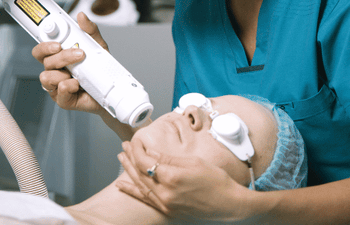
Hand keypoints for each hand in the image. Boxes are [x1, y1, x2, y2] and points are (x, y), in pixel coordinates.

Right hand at [31, 12, 108, 113]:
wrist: (111, 90)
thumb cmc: (100, 68)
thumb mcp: (98, 46)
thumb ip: (90, 30)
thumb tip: (82, 17)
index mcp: (58, 57)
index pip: (41, 49)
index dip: (44, 45)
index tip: (57, 43)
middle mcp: (55, 71)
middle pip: (45, 61)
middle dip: (62, 56)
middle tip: (79, 54)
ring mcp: (57, 86)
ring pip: (46, 77)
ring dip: (63, 72)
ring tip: (79, 72)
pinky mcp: (63, 99)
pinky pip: (59, 92)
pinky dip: (69, 86)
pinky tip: (78, 84)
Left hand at [116, 140, 247, 221]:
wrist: (228, 204)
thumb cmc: (216, 180)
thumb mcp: (193, 162)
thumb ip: (168, 158)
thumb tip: (150, 152)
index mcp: (172, 176)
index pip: (146, 160)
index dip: (137, 148)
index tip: (134, 139)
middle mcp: (165, 192)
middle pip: (140, 171)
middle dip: (131, 156)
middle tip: (125, 145)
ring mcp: (165, 203)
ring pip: (140, 184)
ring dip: (128, 170)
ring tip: (122, 158)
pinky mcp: (167, 210)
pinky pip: (145, 199)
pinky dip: (132, 191)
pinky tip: (121, 184)